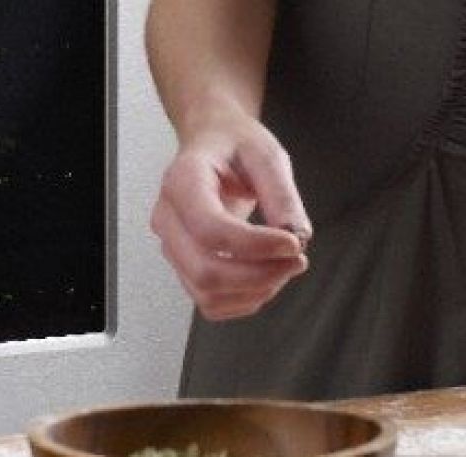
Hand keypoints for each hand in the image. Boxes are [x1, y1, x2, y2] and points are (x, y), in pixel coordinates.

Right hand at [151, 112, 311, 319]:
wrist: (213, 145)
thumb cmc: (234, 146)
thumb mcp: (266, 154)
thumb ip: (282, 193)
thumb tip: (297, 236)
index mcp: (182, 181)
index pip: (210, 229)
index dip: (256, 245)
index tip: (294, 243)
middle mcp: (167, 218)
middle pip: (205, 271)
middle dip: (259, 275)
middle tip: (297, 259)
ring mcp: (172, 247)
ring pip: (207, 293)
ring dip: (255, 291)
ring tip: (284, 267)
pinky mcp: (184, 266)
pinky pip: (210, 303)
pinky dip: (245, 300)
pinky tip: (267, 277)